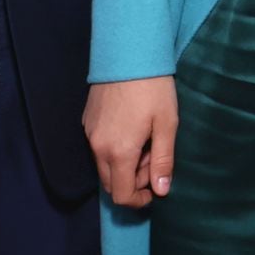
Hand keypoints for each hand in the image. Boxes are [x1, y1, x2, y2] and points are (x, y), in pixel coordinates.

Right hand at [84, 77, 177, 208]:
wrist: (127, 54)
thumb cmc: (153, 89)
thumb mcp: (166, 124)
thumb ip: (163, 161)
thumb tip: (162, 191)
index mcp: (118, 152)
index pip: (121, 195)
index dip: (138, 201)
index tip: (155, 190)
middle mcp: (98, 147)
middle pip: (110, 184)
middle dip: (133, 181)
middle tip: (154, 158)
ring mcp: (89, 133)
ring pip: (104, 165)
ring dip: (125, 165)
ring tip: (146, 140)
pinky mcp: (87, 121)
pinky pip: (98, 147)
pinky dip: (115, 150)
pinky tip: (133, 129)